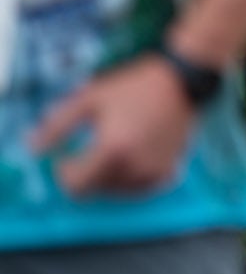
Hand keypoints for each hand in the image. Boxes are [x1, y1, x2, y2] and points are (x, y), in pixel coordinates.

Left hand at [29, 57, 198, 195]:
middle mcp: (135, 167)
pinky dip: (129, 179)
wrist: (184, 82)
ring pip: (115, 192)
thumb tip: (33, 147)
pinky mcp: (168, 173)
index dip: (64, 173)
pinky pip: (138, 189)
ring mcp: (154, 172)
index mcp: (113, 150)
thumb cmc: (135, 86)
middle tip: (89, 149)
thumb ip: (58, 125)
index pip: (76, 185)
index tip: (66, 155)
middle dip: (85, 173)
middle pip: (94, 190)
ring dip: (107, 177)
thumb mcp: (90, 98)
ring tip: (113, 149)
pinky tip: (131, 157)